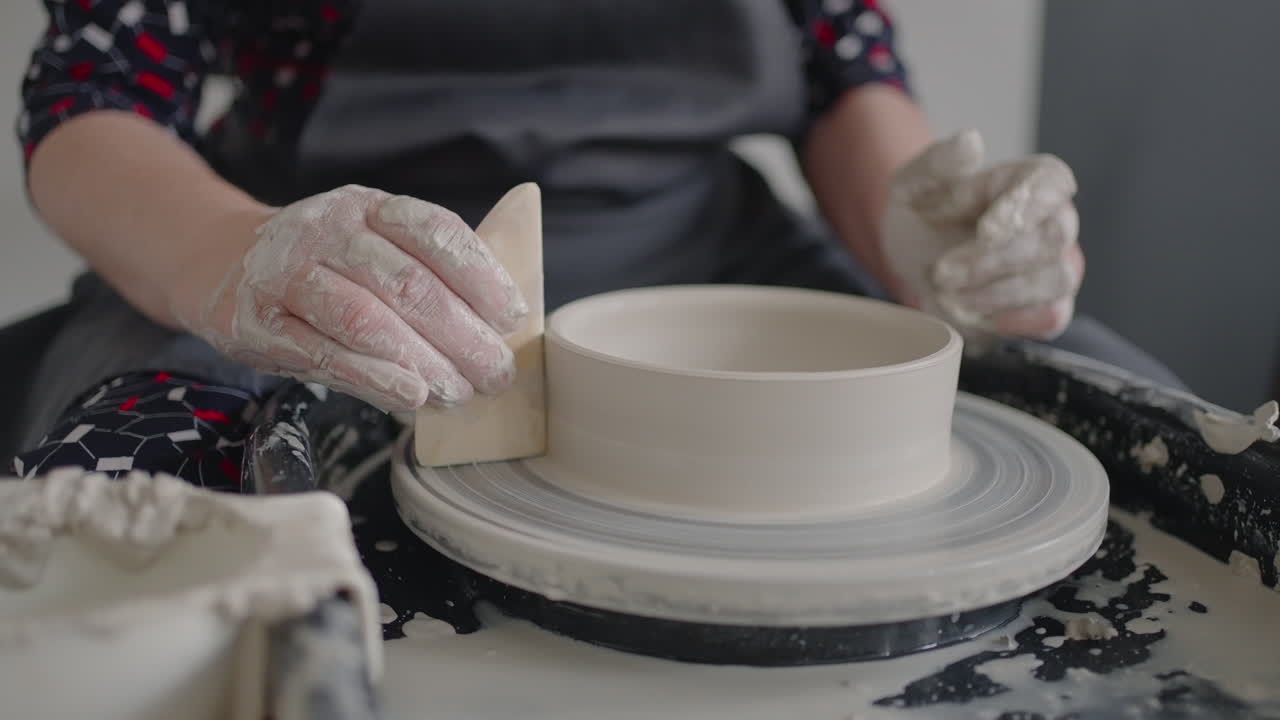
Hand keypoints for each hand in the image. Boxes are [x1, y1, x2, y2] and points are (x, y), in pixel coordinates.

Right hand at [175, 185, 527, 410]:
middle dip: (464, 336)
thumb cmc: (322, 263)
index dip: (482, 276)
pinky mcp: (257, 321)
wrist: (219, 259)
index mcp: (369, 206)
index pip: (435, 232)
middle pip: (408, 284)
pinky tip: (410, 396)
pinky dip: (373, 377)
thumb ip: (425, 270)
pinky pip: (323, 353)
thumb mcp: (371, 243)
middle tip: (497, 375)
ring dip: (424, 363)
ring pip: (367, 319)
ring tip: (460, 394)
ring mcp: (287, 272)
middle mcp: (328, 229)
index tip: (514, 318)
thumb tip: (500, 324)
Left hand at [881, 130, 1083, 340]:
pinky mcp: (1051, 305)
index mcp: (1029, 179)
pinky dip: (1008, 320)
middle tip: (942, 273)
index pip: (1051, 183)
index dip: (1025, 207)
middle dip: (992, 261)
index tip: (986, 232)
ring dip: (995, 294)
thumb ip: (937, 162)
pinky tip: (971, 313)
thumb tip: (971, 142)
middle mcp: (1055, 219)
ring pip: (1053, 280)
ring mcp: (1058, 264)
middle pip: (1051, 239)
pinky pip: (1051, 317)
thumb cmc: (922, 216)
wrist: (915, 262)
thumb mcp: (911, 184)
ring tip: (947, 294)